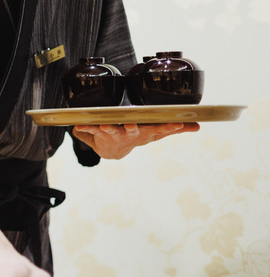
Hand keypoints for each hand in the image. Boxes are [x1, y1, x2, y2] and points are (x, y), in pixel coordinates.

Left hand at [72, 122, 199, 158]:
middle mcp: (129, 134)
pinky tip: (77, 127)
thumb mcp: (155, 133)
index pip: (158, 130)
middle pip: (133, 130)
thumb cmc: (136, 135)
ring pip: (110, 130)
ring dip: (106, 128)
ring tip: (102, 125)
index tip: (175, 124)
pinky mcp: (97, 133)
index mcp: (144, 132)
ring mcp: (113, 134)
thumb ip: (176, 129)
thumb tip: (199, 126)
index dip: (166, 128)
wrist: (114, 151)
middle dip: (132, 129)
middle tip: (131, 126)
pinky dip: (84, 129)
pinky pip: (89, 130)